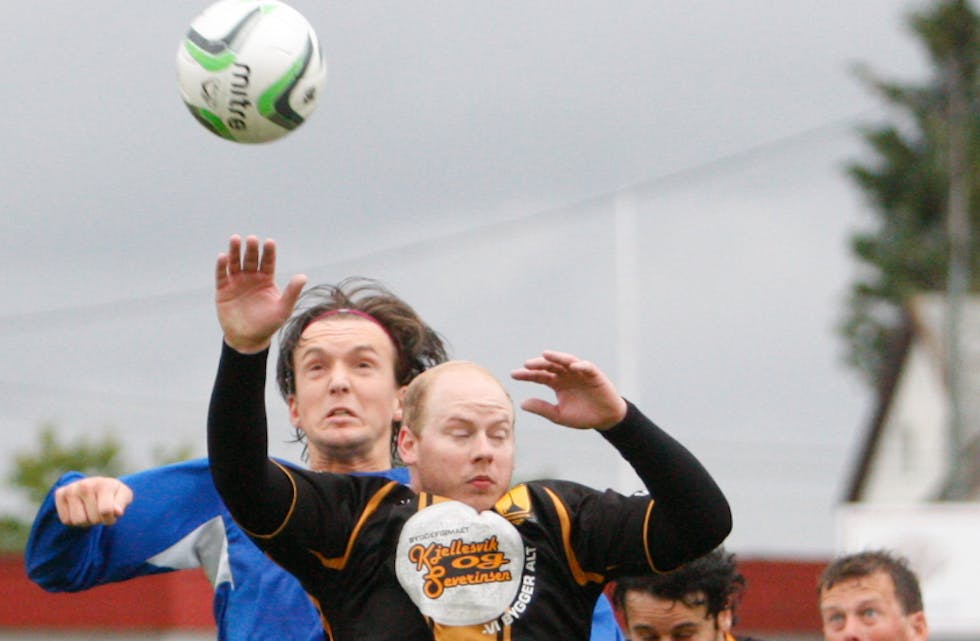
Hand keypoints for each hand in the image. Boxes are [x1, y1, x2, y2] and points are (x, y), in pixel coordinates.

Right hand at [54, 477, 133, 526]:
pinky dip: (74, 520)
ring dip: (86, 522)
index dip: (109, 519)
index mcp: (104, 485)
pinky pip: (66, 520)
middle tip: (100, 512)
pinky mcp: (60, 494)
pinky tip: (80, 510)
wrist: (96, 484)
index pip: (105, 511)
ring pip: (77, 521)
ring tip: (91, 512)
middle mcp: (86, 485)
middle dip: (98, 520)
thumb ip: (122, 503)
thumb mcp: (124, 496)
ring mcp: (71, 489)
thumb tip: (117, 512)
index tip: (112, 515)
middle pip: (92, 519)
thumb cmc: (113, 493)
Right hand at [215, 235, 306, 352]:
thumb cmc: (269, 324)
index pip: (267, 262)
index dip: (268, 252)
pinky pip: (221, 275)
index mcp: (266, 280)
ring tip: (235, 239)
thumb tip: (303, 276)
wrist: (248, 339)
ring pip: (235, 263)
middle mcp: (251, 278)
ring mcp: (236, 283)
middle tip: (252, 239)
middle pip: (251, 259)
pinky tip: (223, 257)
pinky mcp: (223, 290)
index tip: (269, 242)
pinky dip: (221, 266)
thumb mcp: (283, 309)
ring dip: (234, 251)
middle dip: (251, 249)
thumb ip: (292, 292)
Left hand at [511, 351, 627, 430]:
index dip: (527, 375)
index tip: (513, 375)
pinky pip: (586, 367)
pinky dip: (580, 365)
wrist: (605, 419)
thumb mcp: (559, 415)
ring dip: (557, 357)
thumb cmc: (582, 415)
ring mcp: (580, 373)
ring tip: (545, 355)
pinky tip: (572, 366)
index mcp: (557, 384)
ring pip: (566, 361)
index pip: (539, 376)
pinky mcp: (594, 374)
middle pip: (550, 365)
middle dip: (538, 364)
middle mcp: (566, 375)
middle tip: (526, 365)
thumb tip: (522, 403)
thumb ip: (542, 408)